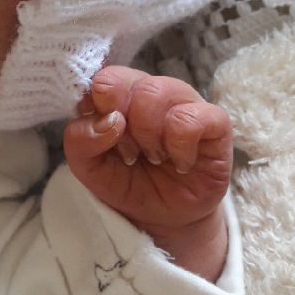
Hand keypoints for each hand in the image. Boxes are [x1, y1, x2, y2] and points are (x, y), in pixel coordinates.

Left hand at [63, 66, 231, 279]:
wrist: (163, 217)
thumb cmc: (126, 180)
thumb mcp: (88, 166)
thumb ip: (80, 139)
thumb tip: (109, 120)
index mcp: (118, 93)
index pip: (104, 78)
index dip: (101, 110)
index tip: (107, 140)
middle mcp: (151, 90)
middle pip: (130, 82)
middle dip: (124, 127)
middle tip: (131, 155)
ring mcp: (185, 101)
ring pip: (158, 91)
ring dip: (149, 134)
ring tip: (155, 158)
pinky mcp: (215, 121)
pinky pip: (192, 118)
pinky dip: (179, 146)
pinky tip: (180, 163)